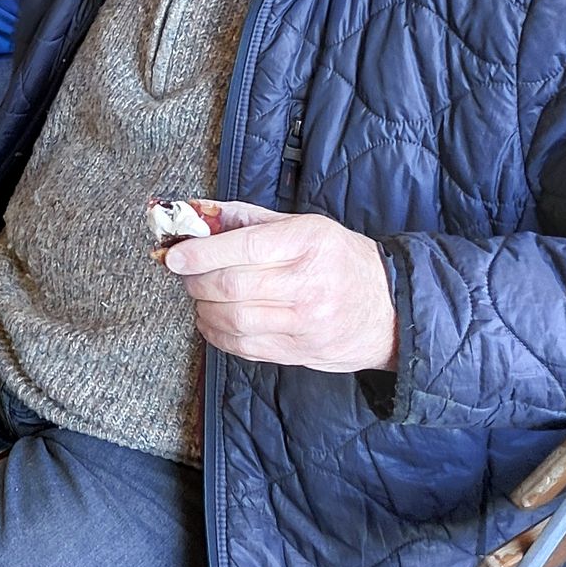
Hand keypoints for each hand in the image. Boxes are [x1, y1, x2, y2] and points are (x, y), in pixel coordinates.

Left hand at [162, 201, 398, 373]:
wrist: (391, 309)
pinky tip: (212, 321)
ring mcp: (306, 324)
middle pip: (232, 287)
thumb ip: (247, 219)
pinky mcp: (301, 353)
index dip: (201, 253)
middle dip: (196, 280)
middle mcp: (308, 284)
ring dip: (203, 309)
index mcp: (308, 242)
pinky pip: (245, 348)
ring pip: (234, 321)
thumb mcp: (304, 225)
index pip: (244, 247)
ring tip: (199, 296)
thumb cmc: (341, 259)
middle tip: (185, 273)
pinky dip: (217, 334)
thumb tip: (195, 214)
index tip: (174, 255)